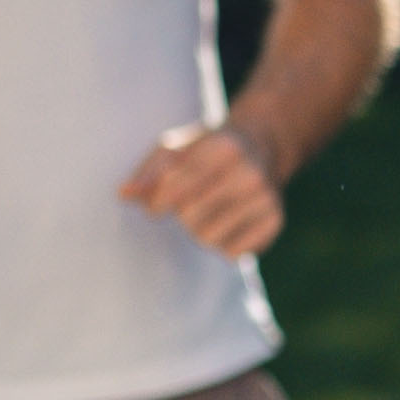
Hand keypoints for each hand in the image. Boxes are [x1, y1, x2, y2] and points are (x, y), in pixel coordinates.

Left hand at [121, 117, 284, 256]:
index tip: (156, 206)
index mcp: (223, 148)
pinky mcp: (275, 222)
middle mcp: (249, 173)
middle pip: (189, 216)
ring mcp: (266, 199)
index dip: (158, 201)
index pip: (175, 186)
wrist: (263, 146)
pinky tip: (230, 227)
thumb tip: (124, 194)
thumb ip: (149, 171)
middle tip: (191, 206)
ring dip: (200, 233)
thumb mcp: (177, 148)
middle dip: (182, 216)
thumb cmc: (208, 150)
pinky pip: (233, 253)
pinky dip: (224, 246)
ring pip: (208, 239)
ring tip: (210, 216)